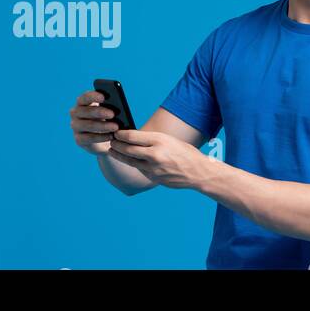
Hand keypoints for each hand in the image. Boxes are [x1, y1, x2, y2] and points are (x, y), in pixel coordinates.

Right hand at [69, 90, 117, 155]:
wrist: (103, 138)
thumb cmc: (107, 119)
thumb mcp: (109, 111)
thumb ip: (110, 106)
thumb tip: (118, 105)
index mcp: (82, 102)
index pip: (85, 97)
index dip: (93, 96)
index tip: (104, 97)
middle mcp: (75, 113)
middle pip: (86, 111)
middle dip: (100, 112)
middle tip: (113, 114)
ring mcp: (75, 126)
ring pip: (88, 125)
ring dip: (103, 126)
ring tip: (116, 127)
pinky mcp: (78, 139)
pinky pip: (89, 138)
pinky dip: (101, 137)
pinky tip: (111, 136)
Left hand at [107, 129, 221, 189]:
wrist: (199, 172)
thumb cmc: (186, 153)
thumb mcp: (170, 140)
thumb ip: (152, 140)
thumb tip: (134, 137)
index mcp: (160, 140)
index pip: (133, 136)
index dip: (121, 134)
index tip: (116, 133)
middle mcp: (155, 154)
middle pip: (128, 149)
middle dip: (116, 145)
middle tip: (110, 141)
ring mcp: (154, 168)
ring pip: (130, 161)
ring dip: (119, 155)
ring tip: (112, 150)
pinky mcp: (154, 178)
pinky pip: (140, 169)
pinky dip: (133, 164)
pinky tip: (128, 160)